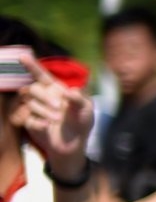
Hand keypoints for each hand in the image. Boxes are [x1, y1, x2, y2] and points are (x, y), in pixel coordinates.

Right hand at [10, 58, 94, 180]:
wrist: (73, 145)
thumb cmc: (81, 123)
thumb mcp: (86, 111)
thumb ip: (80, 99)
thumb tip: (69, 91)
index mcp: (56, 89)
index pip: (41, 74)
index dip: (31, 65)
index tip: (22, 56)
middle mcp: (43, 96)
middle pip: (32, 89)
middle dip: (45, 98)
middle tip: (59, 109)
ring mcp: (33, 108)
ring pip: (29, 103)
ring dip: (44, 112)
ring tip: (57, 120)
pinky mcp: (28, 121)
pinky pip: (27, 118)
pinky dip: (38, 123)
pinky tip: (47, 127)